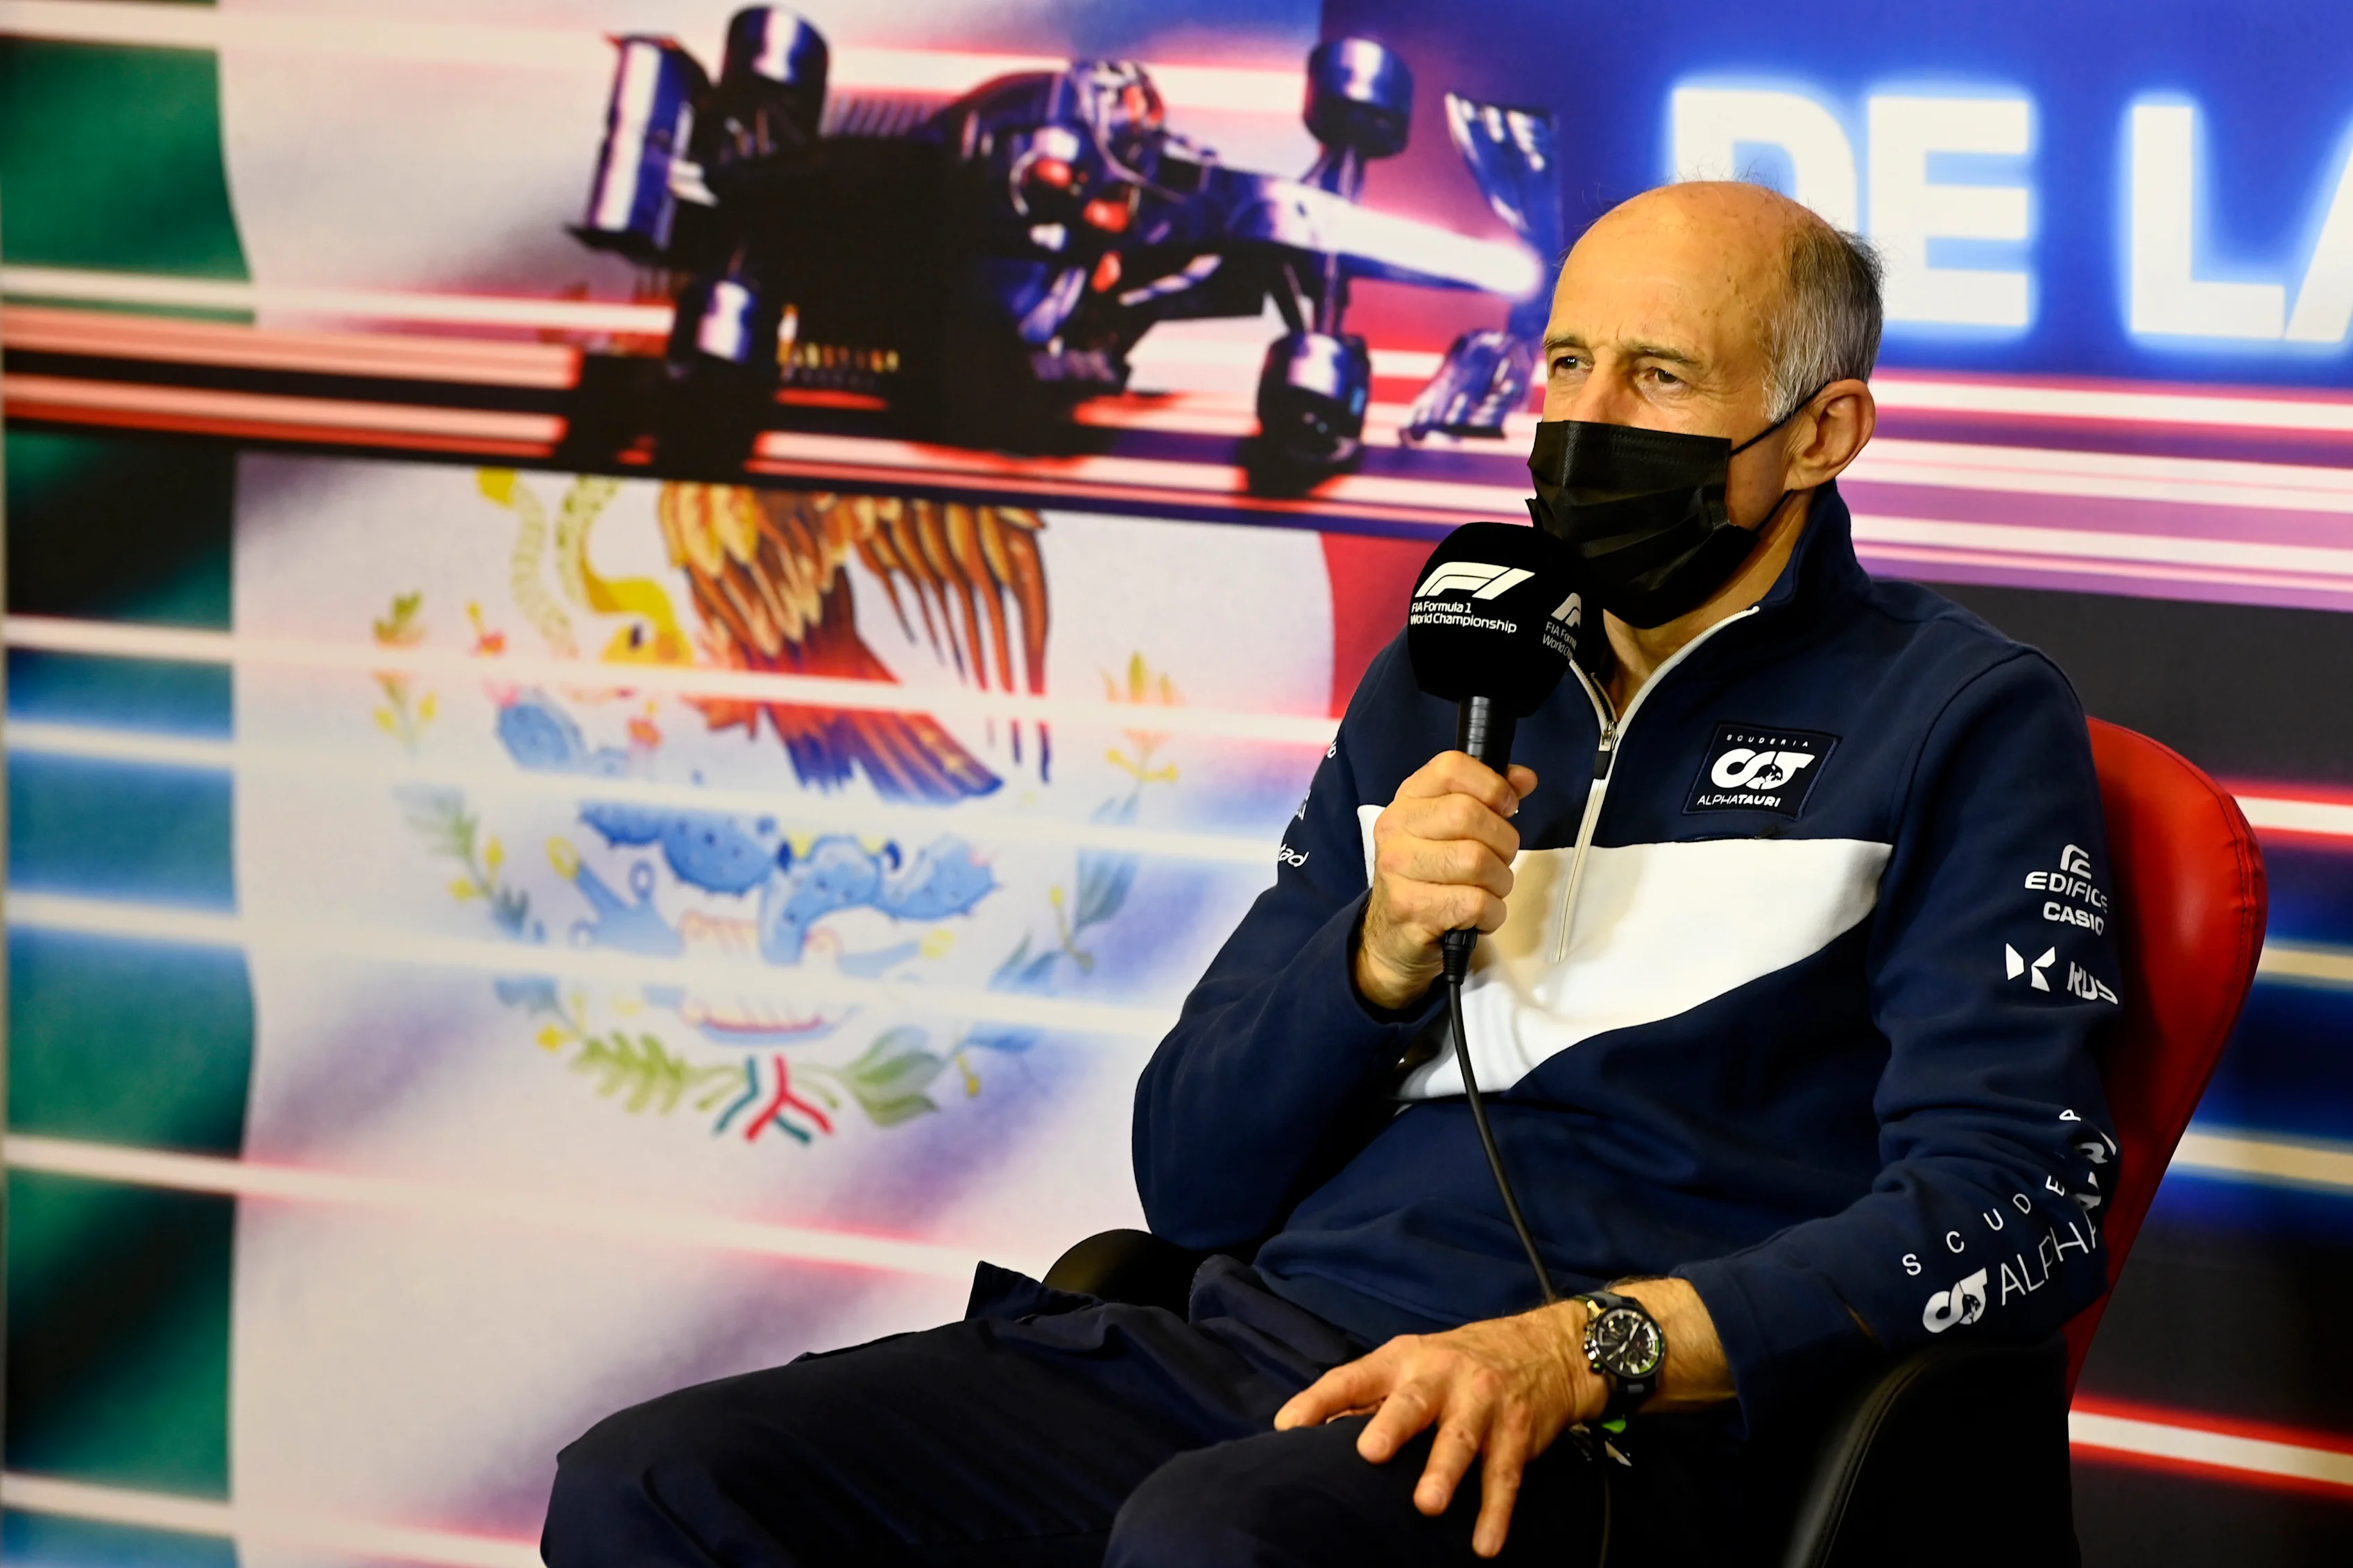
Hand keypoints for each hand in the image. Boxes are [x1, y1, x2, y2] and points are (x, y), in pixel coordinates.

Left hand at [1273, 1304, 1600, 1558]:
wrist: (1545, 1347)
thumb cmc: (1458, 1363)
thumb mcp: (1412, 1365)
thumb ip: (1367, 1399)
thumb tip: (1310, 1434)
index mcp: (1403, 1361)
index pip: (1353, 1377)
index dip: (1319, 1400)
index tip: (1288, 1426)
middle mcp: (1442, 1377)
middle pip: (1413, 1401)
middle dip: (1392, 1426)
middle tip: (1370, 1453)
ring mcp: (1482, 1403)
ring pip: (1462, 1439)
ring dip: (1444, 1472)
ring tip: (1427, 1506)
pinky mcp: (1517, 1433)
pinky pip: (1505, 1476)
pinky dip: (1496, 1512)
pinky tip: (1484, 1544)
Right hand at [1355, 752, 1536, 1010]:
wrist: (1393, 936)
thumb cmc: (1430, 877)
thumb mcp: (1450, 830)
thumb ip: (1488, 798)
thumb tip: (1525, 778)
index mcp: (1408, 800)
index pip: (1451, 768)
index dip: (1492, 785)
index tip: (1506, 808)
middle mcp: (1396, 828)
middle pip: (1469, 815)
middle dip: (1503, 842)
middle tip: (1499, 859)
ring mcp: (1398, 869)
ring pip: (1477, 861)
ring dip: (1499, 881)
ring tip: (1488, 890)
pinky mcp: (1410, 908)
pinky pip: (1476, 902)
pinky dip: (1492, 913)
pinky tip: (1480, 916)